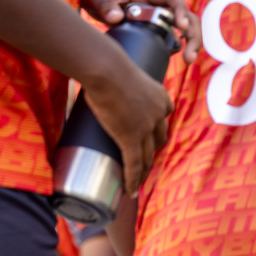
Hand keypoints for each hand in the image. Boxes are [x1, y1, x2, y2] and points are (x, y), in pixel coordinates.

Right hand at [79, 54, 172, 195]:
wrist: (106, 69)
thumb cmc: (106, 64)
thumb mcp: (119, 72)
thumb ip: (111, 80)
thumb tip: (90, 77)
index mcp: (160, 95)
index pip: (166, 113)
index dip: (158, 124)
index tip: (149, 131)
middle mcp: (158, 114)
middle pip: (159, 138)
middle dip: (152, 150)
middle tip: (141, 158)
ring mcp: (146, 128)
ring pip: (148, 156)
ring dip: (143, 171)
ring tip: (136, 181)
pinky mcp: (131, 138)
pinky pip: (134, 165)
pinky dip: (133, 180)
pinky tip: (130, 191)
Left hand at [80, 0, 201, 62]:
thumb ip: (103, 3)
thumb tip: (117, 18)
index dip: (180, 10)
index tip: (181, 27)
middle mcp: (155, 2)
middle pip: (185, 13)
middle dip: (193, 33)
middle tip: (189, 55)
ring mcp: (154, 14)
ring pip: (182, 25)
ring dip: (190, 41)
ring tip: (188, 60)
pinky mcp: (149, 25)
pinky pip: (169, 34)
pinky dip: (177, 45)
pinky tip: (174, 57)